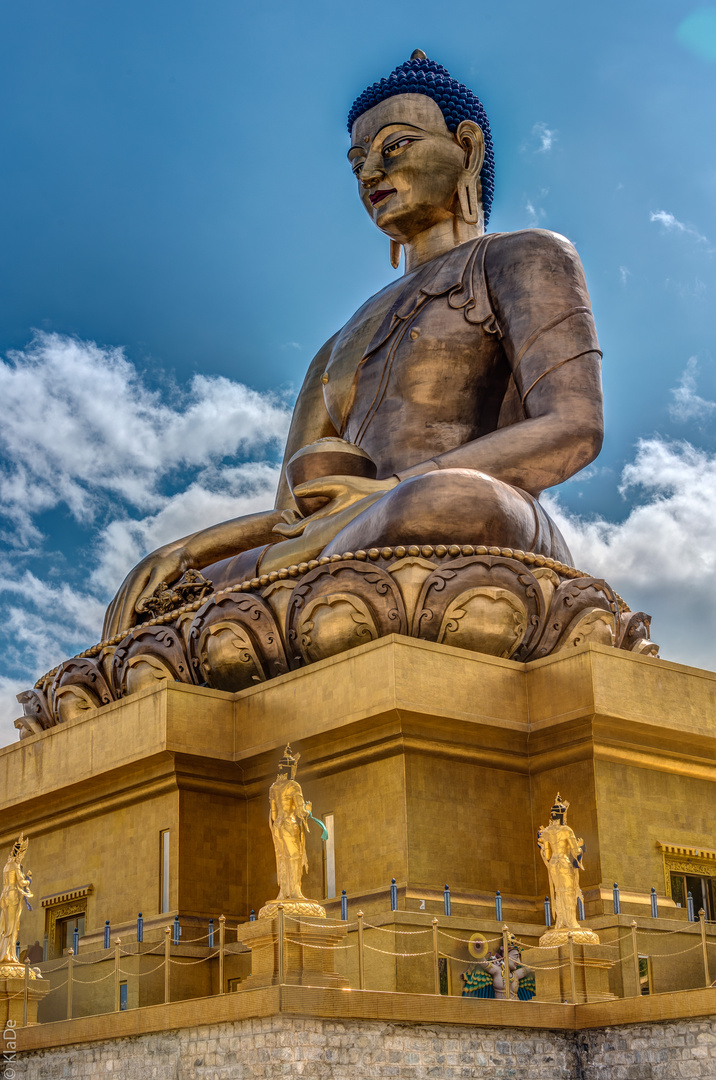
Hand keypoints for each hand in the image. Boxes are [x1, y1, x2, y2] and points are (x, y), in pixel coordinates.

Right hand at [102, 544, 187, 638]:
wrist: (176, 552)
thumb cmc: (174, 563)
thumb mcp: (165, 573)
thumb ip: (151, 590)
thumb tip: (137, 608)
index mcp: (134, 583)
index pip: (125, 611)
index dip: (121, 628)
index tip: (117, 645)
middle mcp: (126, 586)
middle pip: (115, 613)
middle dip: (110, 633)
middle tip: (106, 653)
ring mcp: (126, 587)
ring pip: (112, 611)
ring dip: (107, 629)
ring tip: (104, 647)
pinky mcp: (129, 589)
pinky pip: (116, 608)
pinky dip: (111, 621)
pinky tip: (111, 632)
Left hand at [272, 475, 397, 538]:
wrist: (383, 498)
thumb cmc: (360, 488)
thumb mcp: (337, 483)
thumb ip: (316, 486)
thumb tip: (296, 491)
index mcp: (325, 521)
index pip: (299, 530)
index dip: (285, 529)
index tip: (274, 526)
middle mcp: (328, 528)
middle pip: (303, 534)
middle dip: (290, 527)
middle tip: (281, 518)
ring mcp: (332, 527)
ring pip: (310, 531)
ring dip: (299, 524)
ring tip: (288, 514)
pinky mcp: (337, 524)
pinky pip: (319, 526)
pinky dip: (309, 522)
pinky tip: (305, 515)